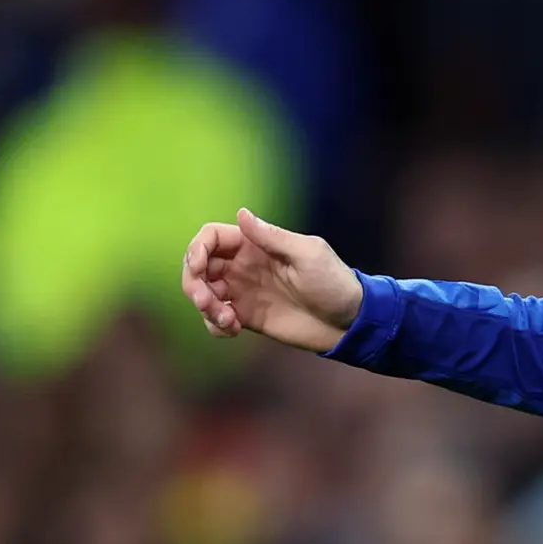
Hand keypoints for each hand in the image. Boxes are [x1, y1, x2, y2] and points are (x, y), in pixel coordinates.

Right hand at [180, 207, 364, 352]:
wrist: (349, 322)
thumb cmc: (334, 283)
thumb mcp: (308, 255)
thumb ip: (273, 237)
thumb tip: (241, 214)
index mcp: (255, 244)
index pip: (211, 237)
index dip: (197, 249)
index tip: (199, 268)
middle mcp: (244, 265)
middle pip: (199, 265)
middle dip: (193, 283)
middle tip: (207, 302)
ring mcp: (244, 291)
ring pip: (204, 292)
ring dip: (204, 306)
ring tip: (227, 320)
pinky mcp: (247, 316)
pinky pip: (216, 318)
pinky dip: (214, 325)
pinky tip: (233, 330)